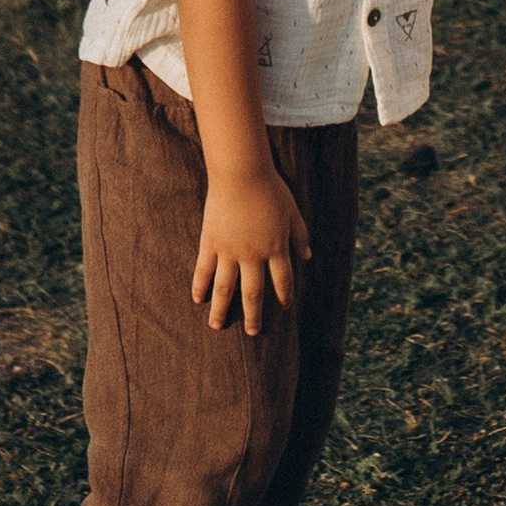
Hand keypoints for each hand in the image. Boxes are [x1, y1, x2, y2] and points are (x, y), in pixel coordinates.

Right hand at [191, 164, 310, 336]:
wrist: (242, 173)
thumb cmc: (270, 189)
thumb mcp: (292, 211)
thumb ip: (300, 235)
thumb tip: (308, 257)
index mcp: (276, 248)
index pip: (282, 280)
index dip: (284, 294)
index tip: (284, 305)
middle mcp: (253, 255)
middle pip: (253, 292)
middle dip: (253, 315)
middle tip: (252, 333)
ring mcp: (230, 251)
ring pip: (225, 288)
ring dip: (222, 309)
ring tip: (217, 326)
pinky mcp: (211, 243)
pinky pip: (203, 269)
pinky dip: (199, 285)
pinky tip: (197, 299)